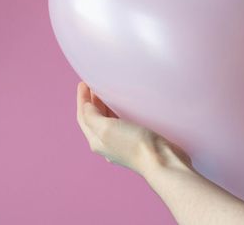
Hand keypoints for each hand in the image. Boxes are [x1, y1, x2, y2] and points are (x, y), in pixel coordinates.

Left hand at [76, 82, 192, 176]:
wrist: (161, 160)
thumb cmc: (134, 145)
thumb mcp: (106, 128)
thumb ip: (91, 116)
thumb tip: (86, 106)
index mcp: (96, 141)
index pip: (83, 117)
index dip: (82, 99)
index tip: (84, 82)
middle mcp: (107, 144)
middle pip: (93, 119)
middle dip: (91, 101)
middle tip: (94, 84)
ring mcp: (121, 143)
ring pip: (107, 121)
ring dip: (104, 106)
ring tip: (106, 92)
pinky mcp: (136, 141)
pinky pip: (121, 123)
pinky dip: (117, 111)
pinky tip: (124, 106)